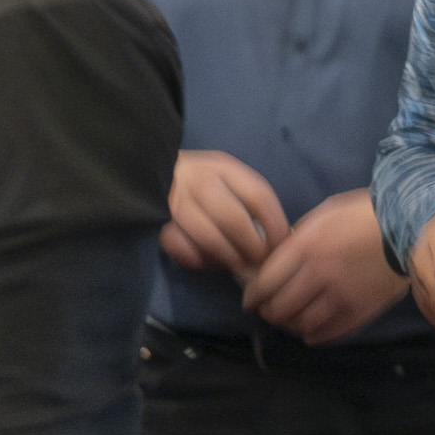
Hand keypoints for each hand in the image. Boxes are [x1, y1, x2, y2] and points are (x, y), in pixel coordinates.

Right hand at [166, 149, 291, 274]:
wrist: (151, 168)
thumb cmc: (203, 182)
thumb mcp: (229, 180)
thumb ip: (251, 203)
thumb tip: (282, 237)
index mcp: (224, 167)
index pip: (259, 196)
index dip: (275, 226)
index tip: (283, 246)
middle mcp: (200, 179)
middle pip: (234, 219)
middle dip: (253, 247)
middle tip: (261, 262)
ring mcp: (176, 199)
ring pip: (208, 237)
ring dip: (229, 257)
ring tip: (240, 267)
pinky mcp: (157, 219)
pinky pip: (177, 245)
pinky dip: (194, 258)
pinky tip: (206, 262)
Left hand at [246, 187, 403, 340]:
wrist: (408, 225)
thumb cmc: (363, 213)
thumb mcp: (322, 216)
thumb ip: (298, 240)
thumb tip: (279, 259)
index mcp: (305, 247)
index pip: (264, 282)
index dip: (252, 296)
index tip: (250, 301)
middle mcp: (318, 275)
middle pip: (279, 307)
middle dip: (269, 312)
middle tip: (269, 311)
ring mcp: (340, 296)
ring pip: (302, 323)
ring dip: (291, 325)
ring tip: (291, 321)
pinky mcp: (360, 310)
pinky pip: (329, 332)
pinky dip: (314, 335)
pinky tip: (311, 332)